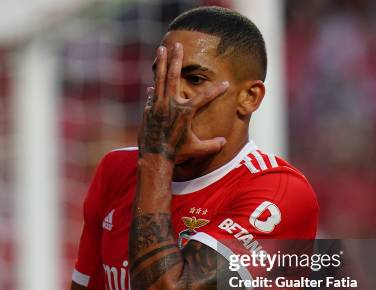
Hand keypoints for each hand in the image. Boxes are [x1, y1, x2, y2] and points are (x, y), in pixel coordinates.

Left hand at [140, 43, 228, 162]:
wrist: (155, 157)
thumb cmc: (178, 154)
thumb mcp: (197, 149)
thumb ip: (212, 145)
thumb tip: (224, 142)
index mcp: (185, 112)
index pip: (204, 97)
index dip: (216, 90)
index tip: (225, 84)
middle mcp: (171, 105)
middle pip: (174, 76)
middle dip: (177, 59)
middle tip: (178, 45)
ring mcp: (158, 105)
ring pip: (159, 79)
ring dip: (160, 63)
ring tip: (161, 49)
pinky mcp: (149, 110)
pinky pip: (152, 95)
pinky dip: (154, 88)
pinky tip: (153, 83)